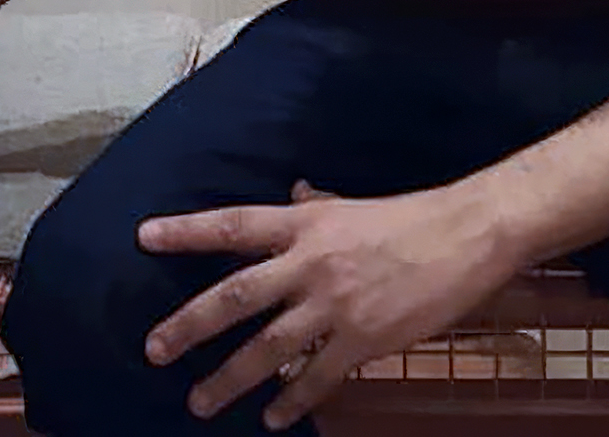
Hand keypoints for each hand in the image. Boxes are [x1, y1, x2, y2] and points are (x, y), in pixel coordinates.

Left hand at [140, 178, 522, 428]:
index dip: (188, 231)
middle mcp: (310, 262)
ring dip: (228, 379)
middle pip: (236, 295)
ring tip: (199, 402)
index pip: (234, 225)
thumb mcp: (353, 203)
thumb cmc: (410, 216)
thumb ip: (316, 206)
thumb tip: (292, 195)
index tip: (143, 237)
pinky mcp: (361, 340)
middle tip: (154, 350)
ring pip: (267, 348)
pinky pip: (316, 379)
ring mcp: (334, 305)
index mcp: (307, 222)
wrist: (465, 235)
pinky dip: (292, 402)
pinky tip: (275, 419)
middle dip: (190, 325)